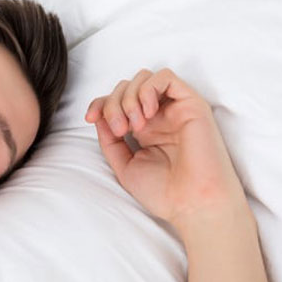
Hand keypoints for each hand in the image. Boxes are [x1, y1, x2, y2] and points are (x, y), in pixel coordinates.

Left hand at [85, 68, 247, 234]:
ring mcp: (175, 110)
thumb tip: (98, 115)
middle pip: (127, 88)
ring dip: (129, 96)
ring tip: (134, 125)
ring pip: (144, 78)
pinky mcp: (191, 104)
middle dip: (113, 103)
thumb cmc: (164, 193)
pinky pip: (166, 77)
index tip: (90, 118)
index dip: (100, 104)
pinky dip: (148, 88)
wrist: (192, 204)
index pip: (117, 102)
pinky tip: (146, 112)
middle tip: (119, 130)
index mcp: (144, 131)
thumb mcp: (124, 166)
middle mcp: (159, 117)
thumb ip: (109, 141)